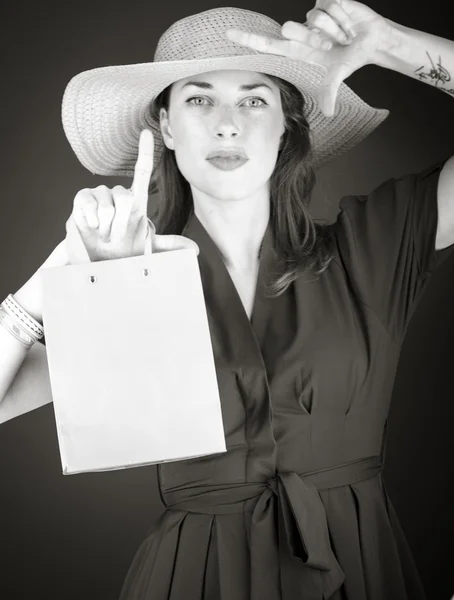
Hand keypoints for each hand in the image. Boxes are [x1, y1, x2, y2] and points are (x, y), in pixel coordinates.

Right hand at [66, 128, 198, 262]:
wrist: (100, 259)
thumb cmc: (124, 248)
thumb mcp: (148, 245)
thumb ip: (169, 245)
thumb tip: (195, 249)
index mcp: (136, 200)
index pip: (141, 170)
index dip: (144, 151)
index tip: (146, 132)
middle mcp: (118, 193)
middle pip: (124, 199)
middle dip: (121, 225)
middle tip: (117, 238)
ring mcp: (99, 193)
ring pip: (106, 206)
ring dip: (107, 228)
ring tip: (105, 235)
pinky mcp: (82, 198)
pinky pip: (88, 205)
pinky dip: (91, 221)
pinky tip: (92, 227)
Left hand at [226, 0, 388, 116]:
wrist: (371, 40)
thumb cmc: (349, 58)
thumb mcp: (337, 77)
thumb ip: (329, 94)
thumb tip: (329, 113)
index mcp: (297, 48)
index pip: (267, 43)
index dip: (248, 39)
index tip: (228, 34)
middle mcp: (301, 29)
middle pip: (290, 29)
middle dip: (315, 40)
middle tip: (331, 47)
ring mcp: (312, 14)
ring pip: (313, 19)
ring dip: (333, 31)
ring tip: (343, 37)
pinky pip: (328, 7)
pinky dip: (342, 20)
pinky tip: (349, 25)